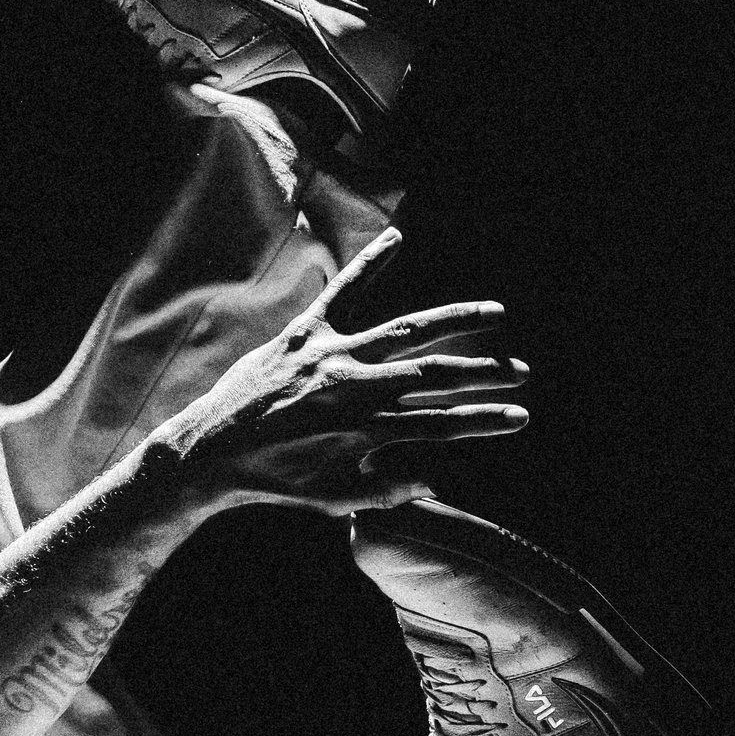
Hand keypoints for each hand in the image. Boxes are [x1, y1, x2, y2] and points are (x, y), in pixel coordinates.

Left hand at [154, 227, 527, 514]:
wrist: (211, 453)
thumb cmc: (274, 483)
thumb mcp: (334, 499)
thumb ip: (388, 491)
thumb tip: (437, 481)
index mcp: (364, 431)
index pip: (441, 426)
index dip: (485, 420)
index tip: (521, 416)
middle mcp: (354, 389)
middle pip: (436, 376)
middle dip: (485, 374)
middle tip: (523, 371)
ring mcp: (331, 356)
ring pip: (406, 332)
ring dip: (455, 321)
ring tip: (496, 313)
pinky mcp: (305, 334)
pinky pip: (343, 292)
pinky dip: (371, 264)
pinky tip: (398, 237)